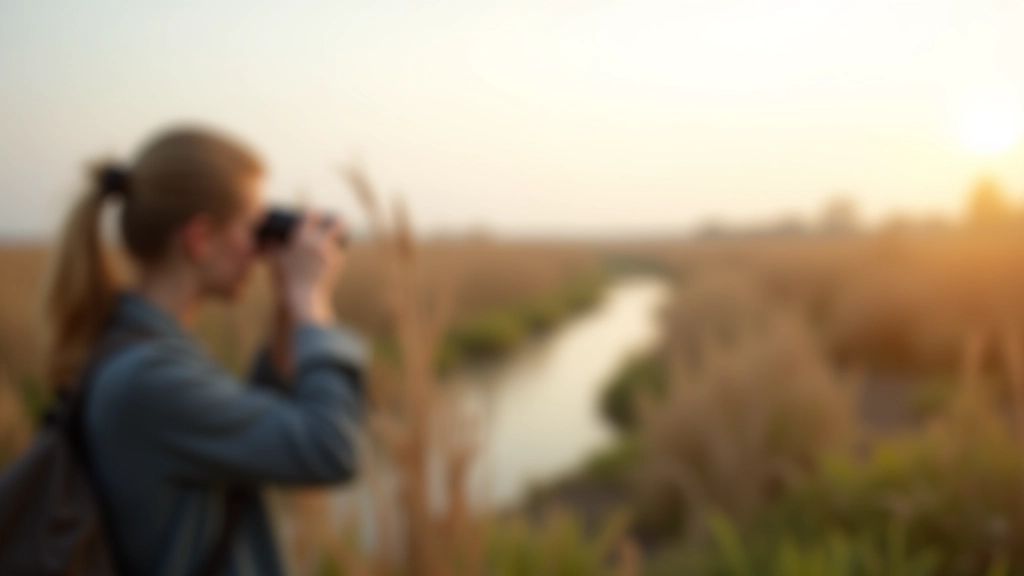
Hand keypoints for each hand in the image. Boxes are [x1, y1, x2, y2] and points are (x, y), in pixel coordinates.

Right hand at [268, 212, 345, 326]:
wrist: (301, 297)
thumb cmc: (285, 278)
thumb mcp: (275, 260)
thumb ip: (271, 246)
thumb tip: (267, 238)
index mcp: (303, 236)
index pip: (312, 214)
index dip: (314, 212)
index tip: (315, 213)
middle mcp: (320, 241)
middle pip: (338, 224)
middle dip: (338, 222)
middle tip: (336, 223)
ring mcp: (330, 253)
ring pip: (339, 240)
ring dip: (337, 239)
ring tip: (335, 242)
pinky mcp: (337, 265)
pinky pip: (338, 255)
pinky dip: (334, 255)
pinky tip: (328, 260)